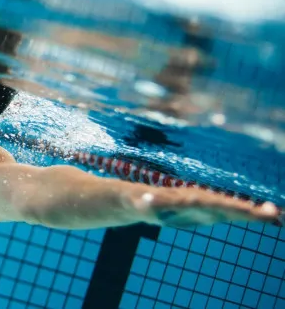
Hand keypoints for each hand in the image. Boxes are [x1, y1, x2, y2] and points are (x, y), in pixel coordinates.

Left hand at [133, 187, 281, 227]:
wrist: (143, 200)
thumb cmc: (142, 202)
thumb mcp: (143, 203)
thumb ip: (149, 203)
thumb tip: (147, 200)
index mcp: (190, 198)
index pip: (216, 203)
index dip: (234, 208)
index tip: (253, 211)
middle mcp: (202, 199)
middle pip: (229, 205)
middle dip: (250, 211)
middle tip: (274, 213)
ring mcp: (207, 205)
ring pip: (234, 208)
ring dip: (253, 212)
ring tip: (276, 214)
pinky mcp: (209, 211)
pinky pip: (232, 212)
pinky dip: (250, 213)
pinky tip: (271, 216)